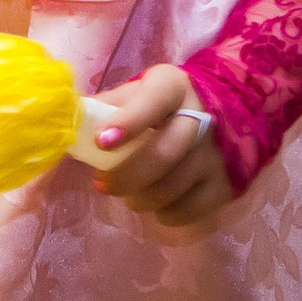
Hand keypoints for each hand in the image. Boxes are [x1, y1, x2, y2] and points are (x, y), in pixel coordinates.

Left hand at [87, 64, 233, 226]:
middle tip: (105, 185)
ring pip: (174, 187)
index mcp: (173, 87)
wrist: (228, 111)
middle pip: (163, 154)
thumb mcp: (141, 91)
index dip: (128, 121)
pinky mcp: (227, 183)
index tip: (102, 142)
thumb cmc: (166, 104)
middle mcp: (202, 117)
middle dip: (127, 176)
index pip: (152, 102)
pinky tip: (158, 205)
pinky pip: (191, 209)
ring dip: (142, 198)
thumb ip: (110, 105)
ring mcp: (218, 153)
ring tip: (130, 195)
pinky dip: (167, 213)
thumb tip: (73, 124)